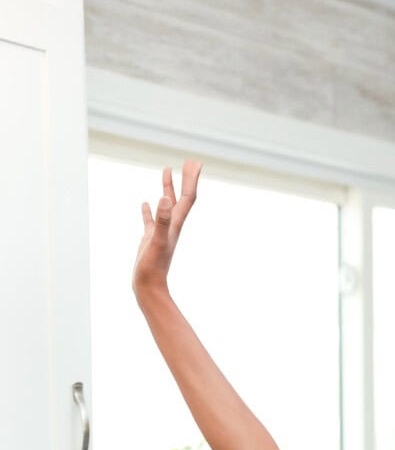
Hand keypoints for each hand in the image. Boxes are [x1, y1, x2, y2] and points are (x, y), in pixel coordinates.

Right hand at [132, 160, 201, 299]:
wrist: (149, 287)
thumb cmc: (153, 267)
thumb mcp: (156, 240)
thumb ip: (161, 220)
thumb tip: (166, 198)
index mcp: (175, 224)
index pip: (188, 197)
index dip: (192, 179)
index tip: (195, 162)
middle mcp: (171, 226)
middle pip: (182, 197)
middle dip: (186, 179)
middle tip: (190, 162)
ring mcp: (161, 231)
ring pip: (166, 205)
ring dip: (168, 188)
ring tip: (167, 170)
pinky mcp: (150, 238)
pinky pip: (150, 219)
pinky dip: (149, 209)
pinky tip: (145, 202)